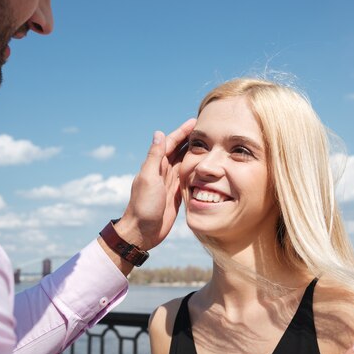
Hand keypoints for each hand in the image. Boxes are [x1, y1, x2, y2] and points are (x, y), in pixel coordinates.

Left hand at [117, 118, 195, 250]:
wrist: (142, 232)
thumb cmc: (143, 206)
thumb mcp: (149, 178)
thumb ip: (154, 157)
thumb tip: (158, 133)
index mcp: (156, 165)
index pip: (171, 142)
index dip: (182, 131)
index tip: (195, 121)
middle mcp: (163, 171)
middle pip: (179, 150)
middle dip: (192, 140)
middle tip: (208, 130)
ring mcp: (170, 183)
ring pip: (185, 163)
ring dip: (196, 154)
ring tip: (211, 146)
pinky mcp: (176, 195)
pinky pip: (188, 179)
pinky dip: (196, 171)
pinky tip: (207, 169)